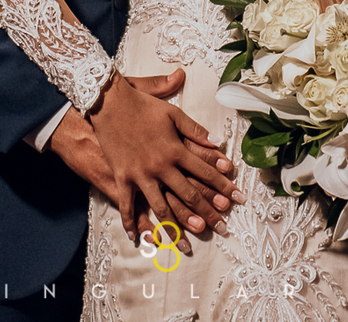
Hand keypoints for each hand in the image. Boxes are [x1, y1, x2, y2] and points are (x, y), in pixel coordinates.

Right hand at [85, 69, 243, 246]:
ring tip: (188, 244)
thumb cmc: (143, 105)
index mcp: (175, 149)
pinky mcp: (122, 177)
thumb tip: (218, 143)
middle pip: (189, 194)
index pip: (205, 171)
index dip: (223, 185)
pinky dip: (132, 222)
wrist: (109, 102)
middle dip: (208, 212)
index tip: (237, 199)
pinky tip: (138, 238)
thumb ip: (195, 130)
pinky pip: (127, 205)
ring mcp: (141, 174)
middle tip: (222, 228)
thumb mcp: (173, 113)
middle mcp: (161, 165)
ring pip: (161, 207)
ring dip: (176, 227)